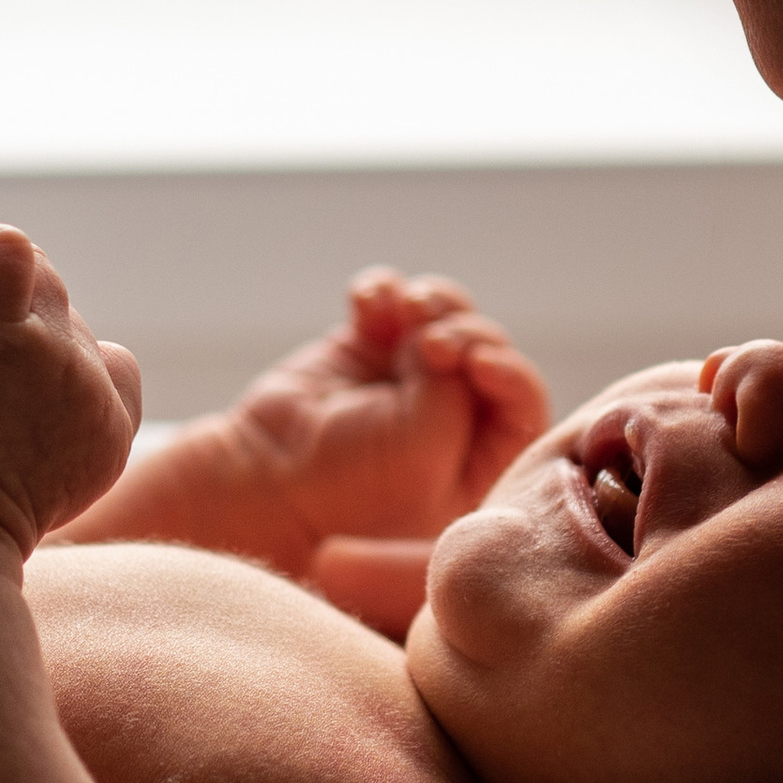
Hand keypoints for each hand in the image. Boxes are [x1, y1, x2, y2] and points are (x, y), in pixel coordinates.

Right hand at [63, 270, 548, 597]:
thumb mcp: (428, 449)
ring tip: (401, 310)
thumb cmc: (349, 490)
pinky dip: (383, 292)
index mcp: (486, 469)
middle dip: (465, 334)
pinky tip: (365, 303)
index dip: (509, 373)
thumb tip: (447, 337)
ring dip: (430, 303)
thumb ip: (460, 389)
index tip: (476, 364)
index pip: (524, 406)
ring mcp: (410, 383)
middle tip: (430, 344)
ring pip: (445, 316)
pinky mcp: (368, 351)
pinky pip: (393, 301)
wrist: (258, 484)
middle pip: (488, 351)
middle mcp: (456, 424)